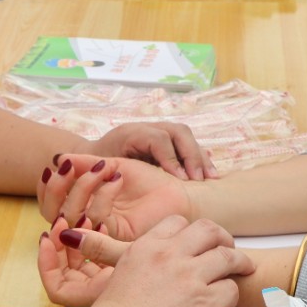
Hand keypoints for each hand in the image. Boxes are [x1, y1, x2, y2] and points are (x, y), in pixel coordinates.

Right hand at [38, 155, 191, 240]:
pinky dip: (100, 199)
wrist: (178, 191)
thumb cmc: (149, 180)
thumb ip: (86, 163)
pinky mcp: (118, 238)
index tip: (57, 164)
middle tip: (67, 167)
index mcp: (84, 206)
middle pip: (52, 214)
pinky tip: (115, 180)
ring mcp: (101, 232)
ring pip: (72, 218)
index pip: (50, 203)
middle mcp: (88, 223)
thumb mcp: (113, 165)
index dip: (47, 187)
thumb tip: (59, 158)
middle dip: (57, 188)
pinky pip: (97, 222)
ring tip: (103, 169)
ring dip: (81, 189)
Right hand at [42, 217, 251, 306]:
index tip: (197, 243)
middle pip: (209, 230)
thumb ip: (140, 264)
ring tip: (244, 269)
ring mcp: (190, 278)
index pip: (178, 222)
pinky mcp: (205, 303)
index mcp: (147, 246)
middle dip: (222, 238)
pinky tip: (225, 304)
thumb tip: (150, 270)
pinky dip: (231, 295)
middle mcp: (170, 255)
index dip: (192, 232)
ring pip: (228, 257)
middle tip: (228, 249)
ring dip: (239, 263)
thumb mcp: (119, 275)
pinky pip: (231, 290)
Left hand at [92, 122, 217, 179]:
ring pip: (186, 136)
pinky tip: (210, 173)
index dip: (171, 158)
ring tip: (212, 178)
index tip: (181, 179)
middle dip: (192, 155)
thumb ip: (116, 169)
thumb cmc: (98, 165)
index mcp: (131, 133)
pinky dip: (200, 157)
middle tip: (199, 179)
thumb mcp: (104, 167)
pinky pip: (188, 144)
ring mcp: (160, 131)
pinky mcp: (168, 140)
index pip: (158, 139)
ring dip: (200, 156)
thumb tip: (127, 177)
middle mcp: (148, 127)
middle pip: (178, 132)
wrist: (95, 154)